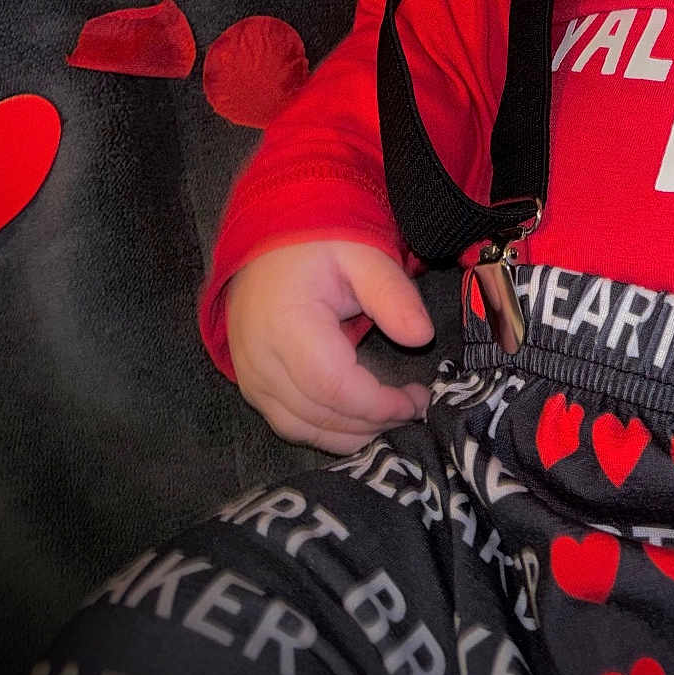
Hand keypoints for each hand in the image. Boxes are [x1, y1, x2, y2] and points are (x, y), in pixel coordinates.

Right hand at [225, 238, 434, 452]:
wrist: (268, 241)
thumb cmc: (318, 244)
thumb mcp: (363, 255)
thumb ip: (392, 294)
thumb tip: (423, 336)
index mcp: (287, 325)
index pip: (334, 386)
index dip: (378, 404)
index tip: (417, 401)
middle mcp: (261, 359)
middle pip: (319, 414)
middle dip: (372, 422)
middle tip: (413, 410)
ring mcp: (251, 377)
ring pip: (302, 428)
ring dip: (351, 433)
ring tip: (392, 418)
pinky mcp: (251, 385)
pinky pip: (287, 423)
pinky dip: (325, 430)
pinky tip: (358, 423)